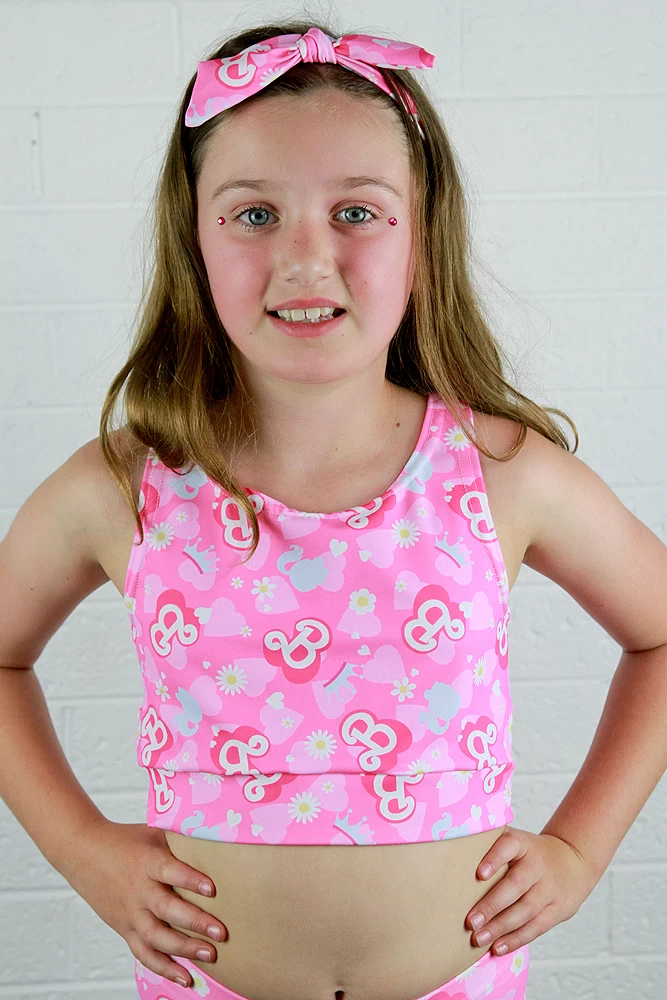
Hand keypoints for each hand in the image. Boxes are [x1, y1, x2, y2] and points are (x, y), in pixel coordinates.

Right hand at [63, 818, 227, 988]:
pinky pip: (144, 953)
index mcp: (147, 862)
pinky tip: (185, 978)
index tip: (213, 889)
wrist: (84, 852)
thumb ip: (181, 839)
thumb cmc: (126, 840)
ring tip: (211, 955)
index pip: (170, 872)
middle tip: (221, 932)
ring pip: (156, 937)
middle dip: (195, 923)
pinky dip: (163, 968)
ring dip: (184, 949)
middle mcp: (138, 890)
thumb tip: (219, 837)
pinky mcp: (125, 928)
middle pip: (166, 910)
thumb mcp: (154, 832)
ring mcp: (131, 913)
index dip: (191, 880)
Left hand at [465, 827, 599, 955]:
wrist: (573, 860)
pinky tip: (497, 947)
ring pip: (526, 910)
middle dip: (492, 905)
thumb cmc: (529, 852)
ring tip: (478, 939)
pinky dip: (516, 939)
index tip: (479, 874)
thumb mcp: (516, 839)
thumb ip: (490, 843)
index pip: (509, 846)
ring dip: (501, 927)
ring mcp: (550, 888)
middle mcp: (538, 865)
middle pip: (516, 885)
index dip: (494, 858)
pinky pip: (536, 927)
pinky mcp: (558, 910)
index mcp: (523, 844)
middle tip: (470, 921)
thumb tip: (452, 850)